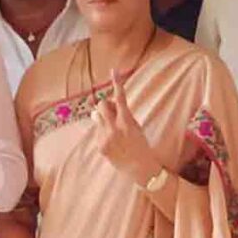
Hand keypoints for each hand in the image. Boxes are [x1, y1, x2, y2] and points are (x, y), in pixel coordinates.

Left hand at [93, 70, 160, 186]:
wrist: (139, 167)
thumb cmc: (140, 144)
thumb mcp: (136, 126)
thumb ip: (122, 114)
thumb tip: (103, 106)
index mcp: (127, 121)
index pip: (121, 98)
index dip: (117, 83)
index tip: (113, 70)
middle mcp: (114, 128)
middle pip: (102, 105)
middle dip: (106, 105)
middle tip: (114, 112)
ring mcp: (105, 137)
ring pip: (97, 117)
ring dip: (103, 118)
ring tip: (113, 128)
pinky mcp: (100, 145)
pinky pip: (97, 131)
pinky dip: (103, 131)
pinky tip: (112, 141)